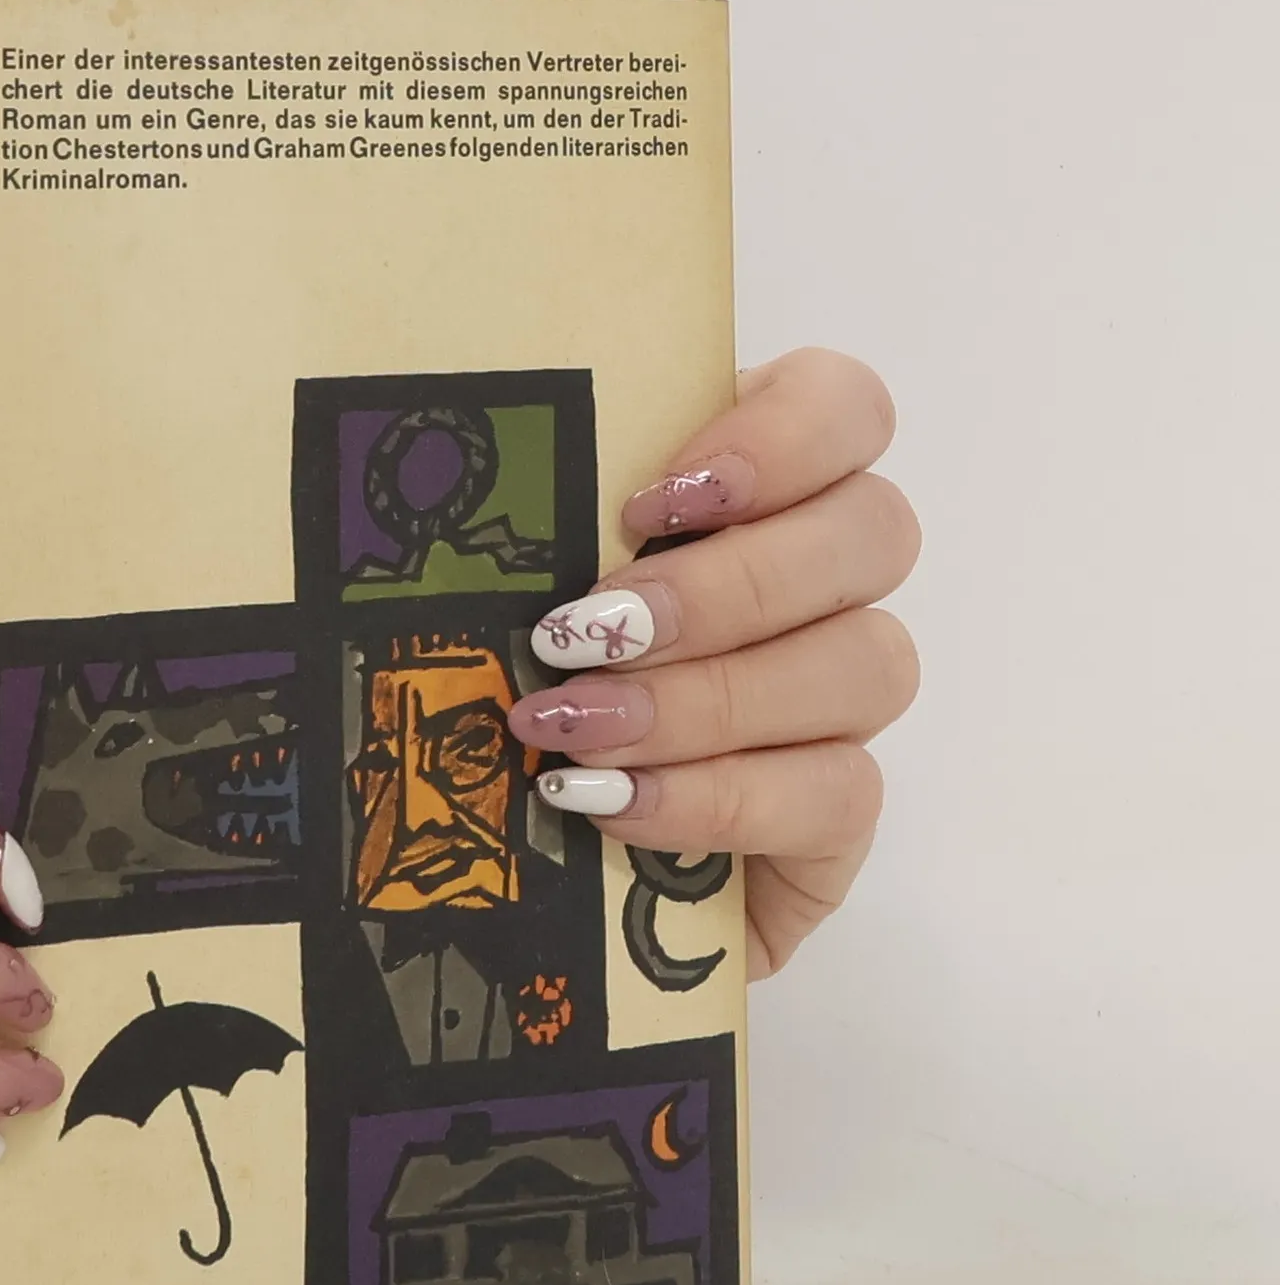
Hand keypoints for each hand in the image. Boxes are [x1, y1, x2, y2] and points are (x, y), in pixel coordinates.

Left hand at [513, 349, 920, 975]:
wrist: (499, 877)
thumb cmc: (487, 701)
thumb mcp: (481, 585)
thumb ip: (500, 504)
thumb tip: (412, 421)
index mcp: (749, 492)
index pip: (844, 407)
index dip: (782, 436)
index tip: (650, 502)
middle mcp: (821, 587)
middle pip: (871, 533)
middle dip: (720, 588)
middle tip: (581, 633)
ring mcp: (840, 706)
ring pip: (867, 663)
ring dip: (708, 697)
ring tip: (574, 729)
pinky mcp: (836, 819)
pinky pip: (839, 793)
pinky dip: (717, 796)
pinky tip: (613, 804)